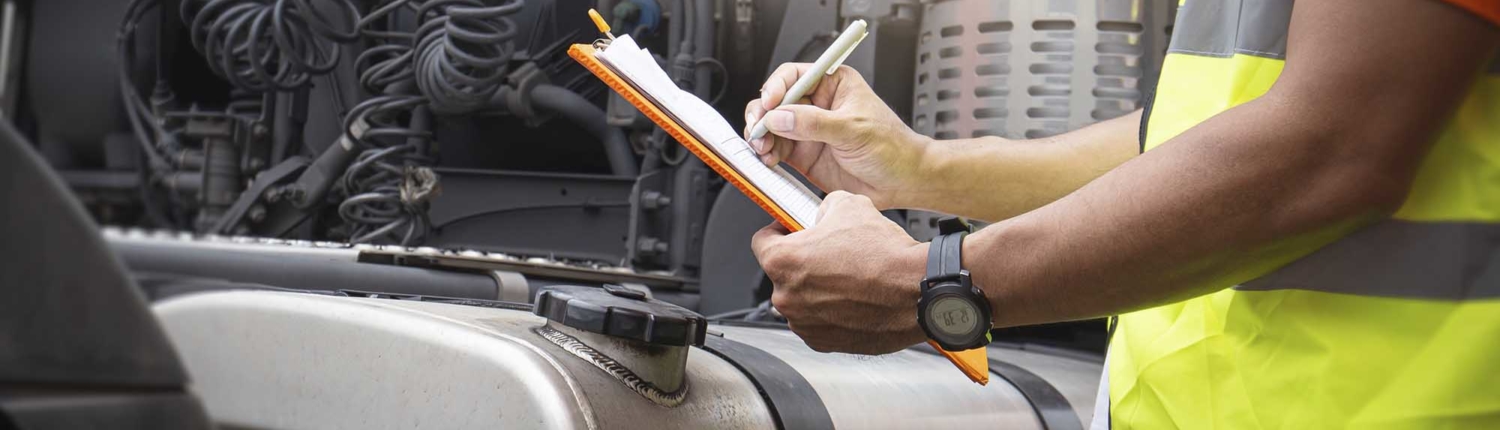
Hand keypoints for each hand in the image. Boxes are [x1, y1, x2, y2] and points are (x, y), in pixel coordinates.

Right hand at [745, 64, 930, 208]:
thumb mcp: (853, 129)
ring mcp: (808, 131)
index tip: (769, 104)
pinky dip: (767, 154)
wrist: (902, 181)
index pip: (794, 76)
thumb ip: (814, 124)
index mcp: (833, 85)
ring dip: (761, 136)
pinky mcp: (804, 155)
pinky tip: (768, 159)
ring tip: (762, 148)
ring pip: (771, 127)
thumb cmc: (891, 147)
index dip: (776, 88)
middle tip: (757, 129)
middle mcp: (817, 106)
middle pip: (776, 102)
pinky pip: (777, 150)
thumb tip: (780, 117)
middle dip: (762, 114)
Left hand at [750, 191, 928, 353]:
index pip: (761, 242)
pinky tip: (854, 298)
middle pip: (783, 274)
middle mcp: (787, 297)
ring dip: (817, 289)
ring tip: (848, 277)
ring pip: (801, 300)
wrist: (918, 291)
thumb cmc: (885, 255)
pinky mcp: (823, 342)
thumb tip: (821, 214)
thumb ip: (822, 208)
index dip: (778, 231)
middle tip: (830, 254)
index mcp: (783, 261)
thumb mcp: (849, 205)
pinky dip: (831, 312)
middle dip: (802, 263)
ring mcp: (804, 324)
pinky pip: (818, 322)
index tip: (789, 231)